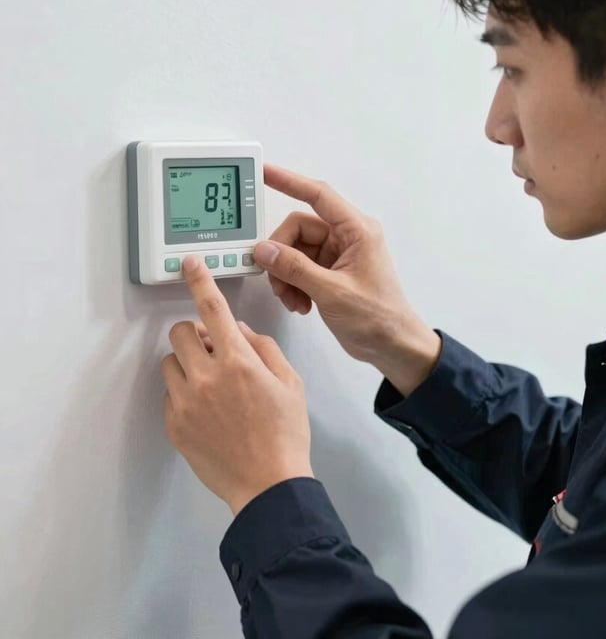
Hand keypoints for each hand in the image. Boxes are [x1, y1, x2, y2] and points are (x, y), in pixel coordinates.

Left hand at [161, 255, 312, 516]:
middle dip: (195, 333)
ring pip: (170, 362)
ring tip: (211, 383)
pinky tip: (209, 409)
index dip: (200, 281)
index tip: (190, 266)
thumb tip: (237, 330)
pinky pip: (169, 393)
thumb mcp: (290, 382)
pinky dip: (185, 391)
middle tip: (213, 348)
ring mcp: (187, 403)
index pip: (213, 309)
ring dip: (188, 363)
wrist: (268, 484)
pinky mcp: (175, 425)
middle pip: (180, 332)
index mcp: (239, 362)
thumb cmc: (285, 435)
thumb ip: (263, 348)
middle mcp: (207, 378)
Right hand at [252, 164, 440, 396]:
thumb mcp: (332, 292)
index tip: (265, 173)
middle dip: (282, 256)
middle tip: (278, 283)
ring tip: (292, 300)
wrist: (393, 346)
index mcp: (357, 230)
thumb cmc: (378, 317)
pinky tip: (300, 304)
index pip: (318, 195)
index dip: (289, 181)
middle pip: (298, 230)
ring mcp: (338, 255)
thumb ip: (295, 268)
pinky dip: (293, 284)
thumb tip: (264, 250)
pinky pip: (300, 268)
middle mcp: (347, 237)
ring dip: (286, 275)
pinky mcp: (331, 272)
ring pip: (295, 251)